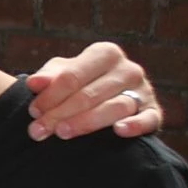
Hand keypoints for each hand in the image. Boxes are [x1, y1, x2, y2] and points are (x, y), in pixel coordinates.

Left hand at [27, 42, 160, 140]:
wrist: (108, 97)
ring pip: (115, 108)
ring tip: (62, 133)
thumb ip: (48, 77)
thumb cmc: (80, 82)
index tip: (33, 111)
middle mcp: (128, 69)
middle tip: (38, 130)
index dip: (50, 95)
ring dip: (86, 122)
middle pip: (89, 95)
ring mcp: (144, 90)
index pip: (72, 76)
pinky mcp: (154, 112)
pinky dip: (135, 125)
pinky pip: (148, 119)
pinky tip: (118, 131)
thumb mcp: (62, 73)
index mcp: (105, 54)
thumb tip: (34, 83)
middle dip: (60, 113)